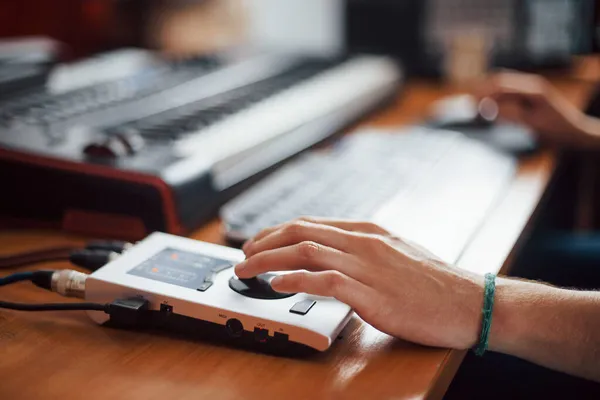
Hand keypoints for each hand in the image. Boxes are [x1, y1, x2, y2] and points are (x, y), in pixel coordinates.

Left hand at [235, 217, 484, 349]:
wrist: (471, 302)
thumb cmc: (437, 283)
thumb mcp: (397, 254)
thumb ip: (365, 251)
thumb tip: (335, 254)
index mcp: (368, 232)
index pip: (311, 224)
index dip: (278, 232)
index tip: (259, 242)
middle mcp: (363, 243)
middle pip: (301, 232)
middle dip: (265, 242)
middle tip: (244, 255)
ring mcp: (367, 266)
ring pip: (305, 252)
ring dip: (269, 260)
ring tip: (247, 270)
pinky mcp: (372, 294)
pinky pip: (324, 281)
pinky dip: (295, 279)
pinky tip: (277, 284)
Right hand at [477, 72, 597, 147]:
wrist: (574, 133)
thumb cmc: (556, 129)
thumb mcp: (532, 123)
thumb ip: (511, 114)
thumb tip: (489, 108)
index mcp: (533, 88)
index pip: (502, 84)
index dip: (484, 92)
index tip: (471, 103)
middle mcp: (530, 85)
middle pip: (500, 81)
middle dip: (483, 91)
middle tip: (468, 104)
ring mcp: (529, 90)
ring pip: (502, 86)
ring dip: (488, 95)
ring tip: (475, 106)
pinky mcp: (527, 98)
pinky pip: (507, 95)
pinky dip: (495, 100)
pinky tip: (488, 109)